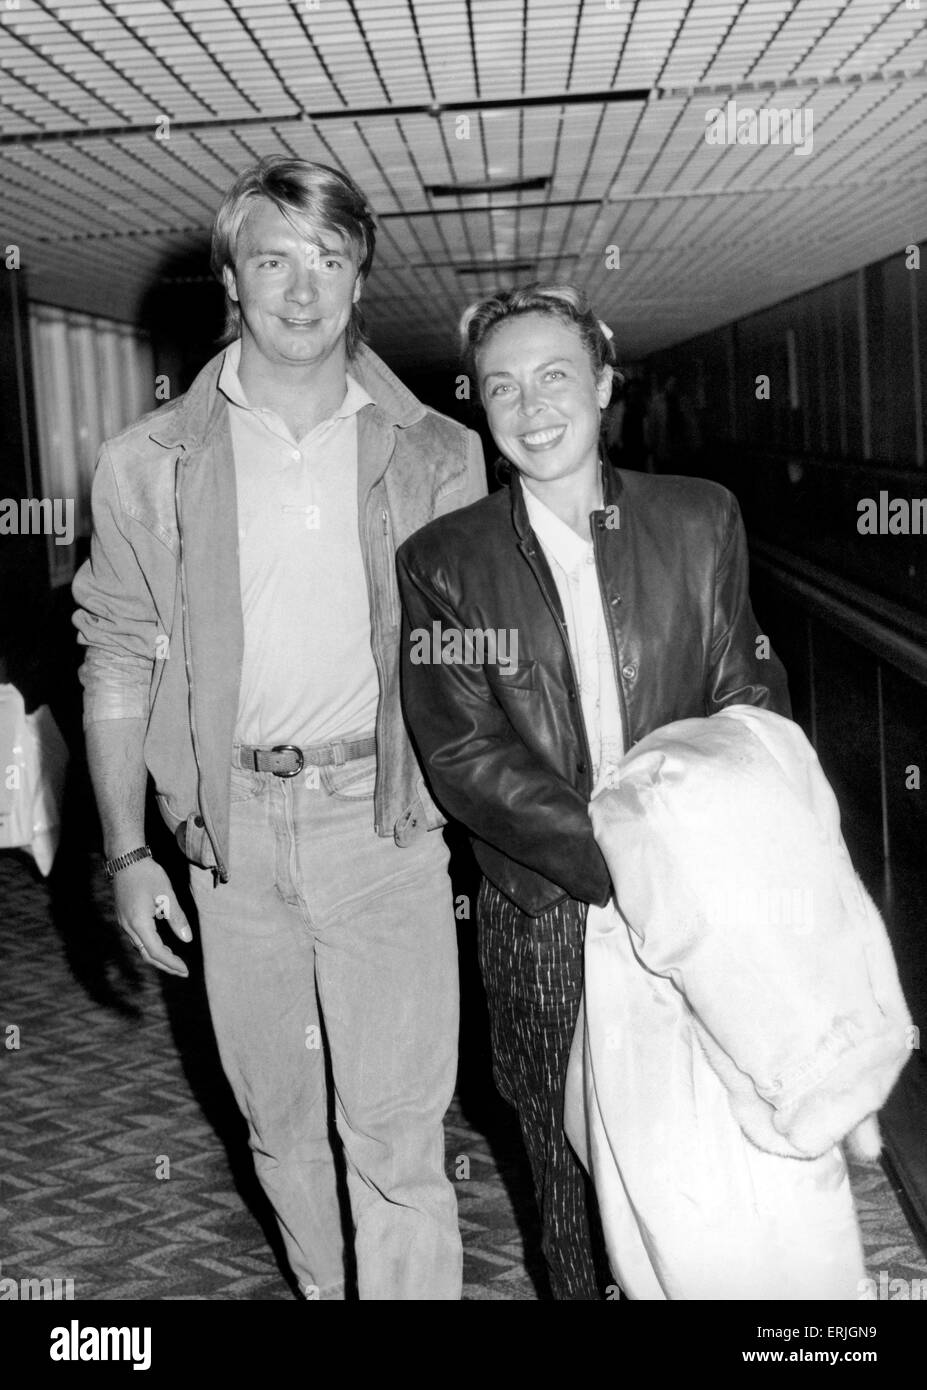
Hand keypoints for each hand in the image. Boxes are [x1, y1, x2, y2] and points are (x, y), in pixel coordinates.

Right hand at [112, 857, 191, 977]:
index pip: (156, 951)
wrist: (125, 859)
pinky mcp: (124, 918)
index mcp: (139, 923)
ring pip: (141, 948)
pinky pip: (138, 940)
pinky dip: (151, 947)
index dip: (172, 963)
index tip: (185, 970)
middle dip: (165, 965)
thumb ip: (177, 918)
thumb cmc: (147, 874)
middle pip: (147, 954)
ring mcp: (124, 923)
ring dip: (158, 957)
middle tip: (182, 972)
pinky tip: (162, 946)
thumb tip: (187, 939)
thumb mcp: (166, 894)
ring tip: (175, 962)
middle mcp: (128, 927)